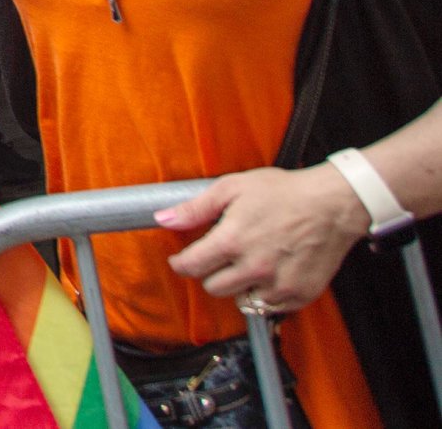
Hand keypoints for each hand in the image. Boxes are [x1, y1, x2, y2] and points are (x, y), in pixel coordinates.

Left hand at [160, 163, 368, 312]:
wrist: (332, 205)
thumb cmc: (284, 193)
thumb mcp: (232, 188)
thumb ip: (195, 208)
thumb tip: (164, 219)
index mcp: (232, 241)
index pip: (191, 267)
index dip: (181, 264)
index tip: (182, 260)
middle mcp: (254, 268)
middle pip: (213, 287)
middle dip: (211, 272)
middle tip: (223, 257)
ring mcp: (279, 285)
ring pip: (242, 301)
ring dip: (240, 286)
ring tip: (250, 264)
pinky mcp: (300, 294)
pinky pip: (271, 307)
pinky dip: (266, 294)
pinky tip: (271, 273)